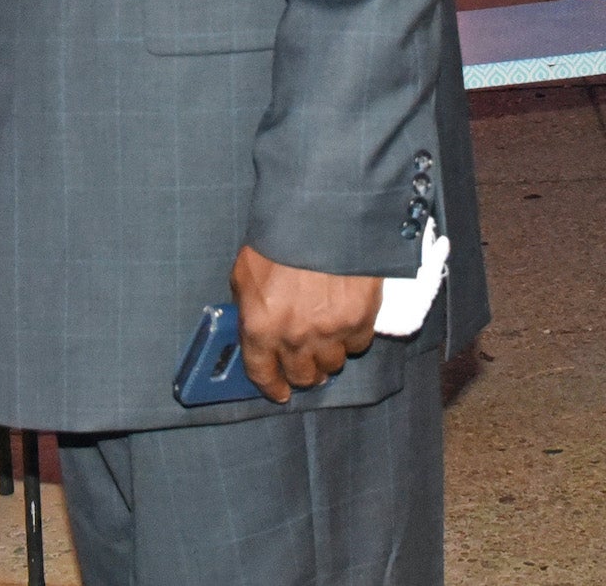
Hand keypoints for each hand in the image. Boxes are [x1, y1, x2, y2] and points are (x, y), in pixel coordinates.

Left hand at [230, 245, 384, 403]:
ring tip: (326, 338)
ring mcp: (330, 332)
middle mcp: (294, 337)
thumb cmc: (277, 239)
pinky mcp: (360, 321)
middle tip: (306, 364)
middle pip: (302, 376)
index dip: (271, 386)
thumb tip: (254, 328)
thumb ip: (248, 307)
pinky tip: (346, 319)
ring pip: (332, 365)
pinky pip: (357, 344)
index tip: (279, 392)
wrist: (320, 214)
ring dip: (328, 355)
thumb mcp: (245, 273)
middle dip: (302, 373)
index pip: (263, 373)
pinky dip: (352, 336)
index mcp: (260, 327)